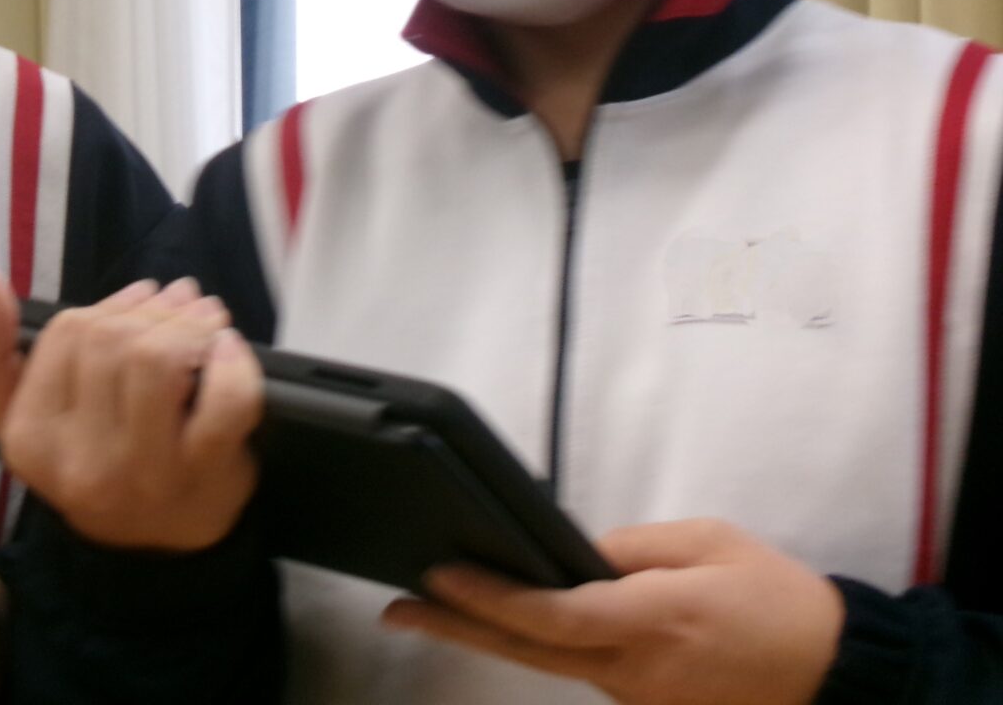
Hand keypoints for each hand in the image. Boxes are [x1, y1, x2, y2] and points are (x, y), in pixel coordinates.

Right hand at [0, 273, 263, 551]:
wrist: (152, 549)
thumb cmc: (88, 460)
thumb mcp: (17, 417)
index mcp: (30, 438)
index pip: (67, 334)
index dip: (110, 305)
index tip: (140, 298)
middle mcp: (81, 461)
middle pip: (113, 342)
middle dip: (154, 309)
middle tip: (181, 301)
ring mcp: (144, 472)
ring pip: (157, 360)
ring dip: (190, 325)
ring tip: (204, 318)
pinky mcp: (204, 475)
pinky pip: (224, 402)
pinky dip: (234, 365)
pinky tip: (229, 350)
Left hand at [381, 517, 845, 704]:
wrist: (835, 673)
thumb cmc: (777, 600)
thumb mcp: (708, 543)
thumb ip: (633, 547)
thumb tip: (574, 550)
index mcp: (652, 621)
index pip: (553, 615)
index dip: (492, 597)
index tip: (441, 576)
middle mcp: (635, 669)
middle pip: (529, 650)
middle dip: (457, 626)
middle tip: (396, 609)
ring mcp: (637, 696)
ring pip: (550, 661)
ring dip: (495, 632)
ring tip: (436, 601)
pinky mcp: (644, 704)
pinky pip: (582, 669)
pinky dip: (541, 643)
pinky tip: (510, 618)